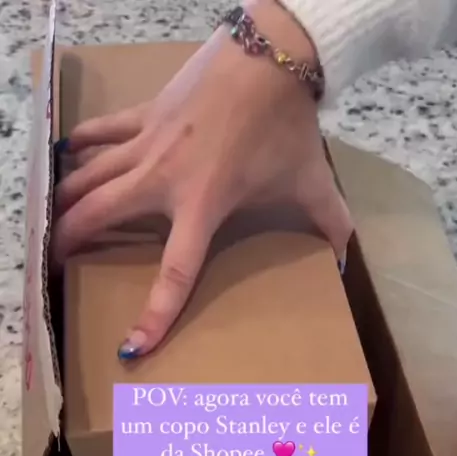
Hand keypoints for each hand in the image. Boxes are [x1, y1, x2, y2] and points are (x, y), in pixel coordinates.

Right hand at [52, 0, 351, 359]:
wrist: (271, 52)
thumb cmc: (286, 122)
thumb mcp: (310, 180)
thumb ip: (330, 225)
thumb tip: (346, 261)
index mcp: (202, 203)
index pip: (174, 271)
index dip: (154, 313)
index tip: (133, 345)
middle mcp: (162, 176)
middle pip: (101, 214)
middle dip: (71, 242)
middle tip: (57, 266)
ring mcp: (147, 141)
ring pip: (90, 174)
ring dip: (68, 200)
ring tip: (54, 222)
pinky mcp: (144, 112)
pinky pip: (102, 132)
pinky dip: (82, 144)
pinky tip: (68, 155)